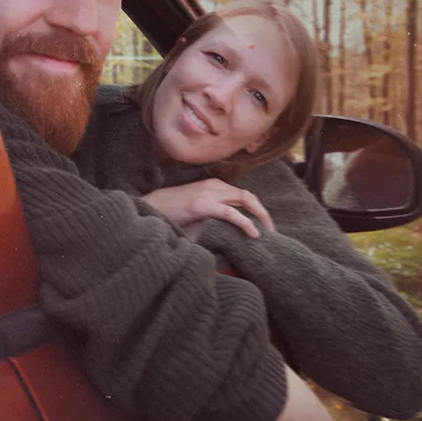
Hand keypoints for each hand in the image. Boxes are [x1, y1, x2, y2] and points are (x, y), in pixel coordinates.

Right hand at [143, 178, 274, 238]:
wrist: (150, 208)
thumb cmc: (171, 213)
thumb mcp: (197, 212)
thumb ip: (213, 217)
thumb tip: (231, 235)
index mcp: (213, 186)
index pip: (243, 195)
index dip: (257, 210)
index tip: (264, 226)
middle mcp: (214, 186)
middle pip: (248, 196)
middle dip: (263, 213)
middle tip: (272, 231)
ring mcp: (208, 194)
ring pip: (244, 200)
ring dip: (259, 216)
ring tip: (267, 233)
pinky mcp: (202, 205)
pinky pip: (230, 213)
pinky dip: (245, 223)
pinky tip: (253, 234)